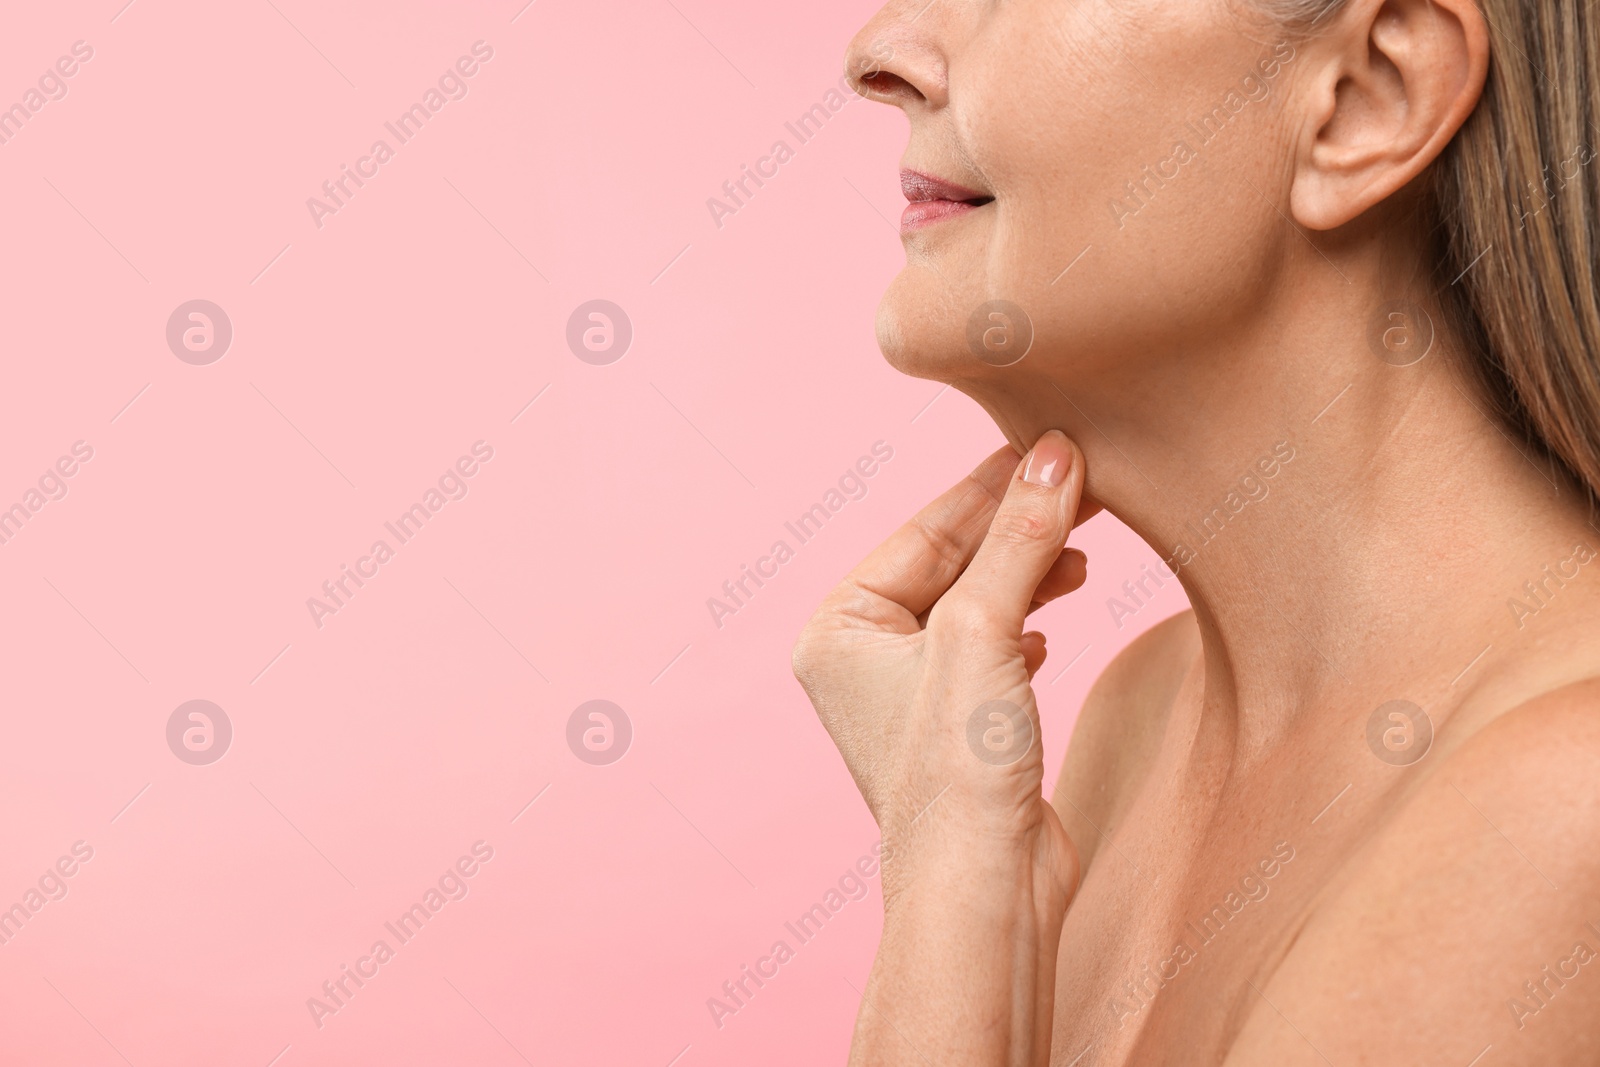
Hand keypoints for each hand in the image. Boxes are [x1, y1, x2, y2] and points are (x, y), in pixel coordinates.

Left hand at [791, 430, 1091, 907]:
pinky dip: (1024, 626)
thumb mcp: (984, 629)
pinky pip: (990, 648)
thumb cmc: (957, 768)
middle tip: (1086, 488)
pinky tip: (1049, 625)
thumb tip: (1057, 457)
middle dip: (1018, 531)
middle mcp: (862, 656)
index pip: (924, 531)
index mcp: (838, 626)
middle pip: (952, 563)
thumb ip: (1019, 538)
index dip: (993, 488)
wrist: (984, 888)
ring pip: (977, 604)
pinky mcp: (954, 725)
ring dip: (1029, 574)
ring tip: (1085, 554)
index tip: (1054, 447)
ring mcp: (907, 694)